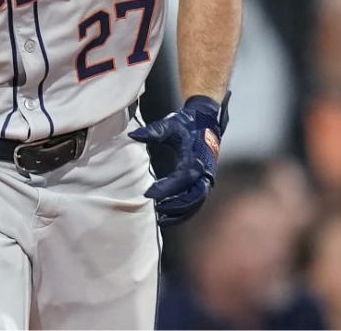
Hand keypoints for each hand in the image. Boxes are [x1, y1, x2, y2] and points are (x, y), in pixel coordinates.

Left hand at [129, 93, 227, 225]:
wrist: (207, 120)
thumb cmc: (188, 123)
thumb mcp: (170, 124)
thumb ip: (152, 132)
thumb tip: (133, 135)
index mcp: (195, 157)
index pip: (181, 179)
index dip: (166, 188)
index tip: (149, 194)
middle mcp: (203, 170)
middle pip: (193, 196)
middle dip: (175, 206)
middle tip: (157, 211)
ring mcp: (206, 176)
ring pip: (197, 202)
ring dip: (181, 212)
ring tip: (162, 219)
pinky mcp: (205, 180)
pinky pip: (198, 200)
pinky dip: (187, 210)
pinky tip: (172, 215)